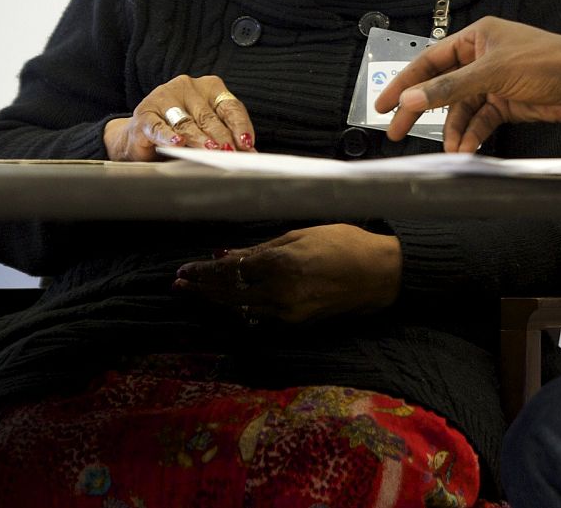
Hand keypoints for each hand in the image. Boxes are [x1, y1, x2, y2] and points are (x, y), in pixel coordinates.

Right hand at [104, 75, 256, 160]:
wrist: (140, 136)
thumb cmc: (180, 132)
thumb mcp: (206, 132)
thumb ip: (225, 139)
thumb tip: (247, 153)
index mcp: (209, 88)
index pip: (231, 107)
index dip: (240, 126)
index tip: (247, 143)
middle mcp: (187, 88)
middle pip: (209, 116)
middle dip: (222, 137)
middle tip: (230, 153)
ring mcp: (163, 98)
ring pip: (186, 122)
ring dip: (199, 138)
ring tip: (210, 151)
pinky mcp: (144, 113)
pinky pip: (158, 126)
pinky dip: (168, 136)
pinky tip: (176, 143)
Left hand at [174, 224, 401, 323]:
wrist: (381, 274)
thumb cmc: (346, 244)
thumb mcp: (302, 236)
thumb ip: (261, 249)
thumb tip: (226, 255)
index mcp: (281, 264)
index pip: (229, 271)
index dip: (203, 272)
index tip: (184, 270)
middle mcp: (279, 292)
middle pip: (227, 295)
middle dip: (201, 290)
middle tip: (178, 285)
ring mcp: (287, 312)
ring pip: (240, 310)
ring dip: (216, 302)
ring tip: (196, 294)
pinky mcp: (296, 323)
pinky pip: (259, 317)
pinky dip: (240, 309)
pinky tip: (229, 303)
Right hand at [374, 17, 560, 149]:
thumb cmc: (550, 62)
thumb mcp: (494, 72)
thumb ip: (451, 87)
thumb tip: (412, 98)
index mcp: (477, 37)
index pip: (430, 60)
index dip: (405, 81)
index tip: (383, 103)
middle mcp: (483, 58)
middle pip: (441, 86)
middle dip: (421, 110)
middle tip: (398, 131)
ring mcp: (495, 82)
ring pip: (461, 109)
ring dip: (454, 130)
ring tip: (450, 149)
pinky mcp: (508, 103)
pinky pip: (480, 121)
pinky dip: (472, 135)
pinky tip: (467, 148)